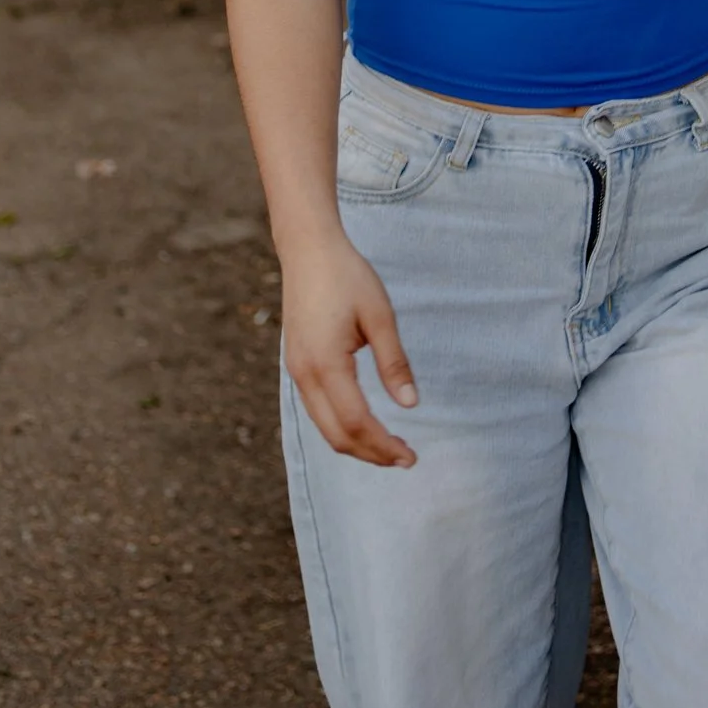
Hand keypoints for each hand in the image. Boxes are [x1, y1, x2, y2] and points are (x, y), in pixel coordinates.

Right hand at [281, 233, 418, 466]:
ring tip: (390, 447)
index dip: (383, 445)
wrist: (308, 249)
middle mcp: (304, 374)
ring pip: (324, 426)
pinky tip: (365, 424)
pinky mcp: (296, 364)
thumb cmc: (347, 276)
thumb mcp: (380, 315)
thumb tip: (411, 404)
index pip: (356, 422)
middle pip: (336, 434)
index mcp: (325, 363)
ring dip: (356, 443)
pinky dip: (341, 426)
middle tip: (406, 458)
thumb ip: (394, 362)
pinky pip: (317, 409)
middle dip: (371, 453)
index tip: (411, 456)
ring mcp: (296, 370)